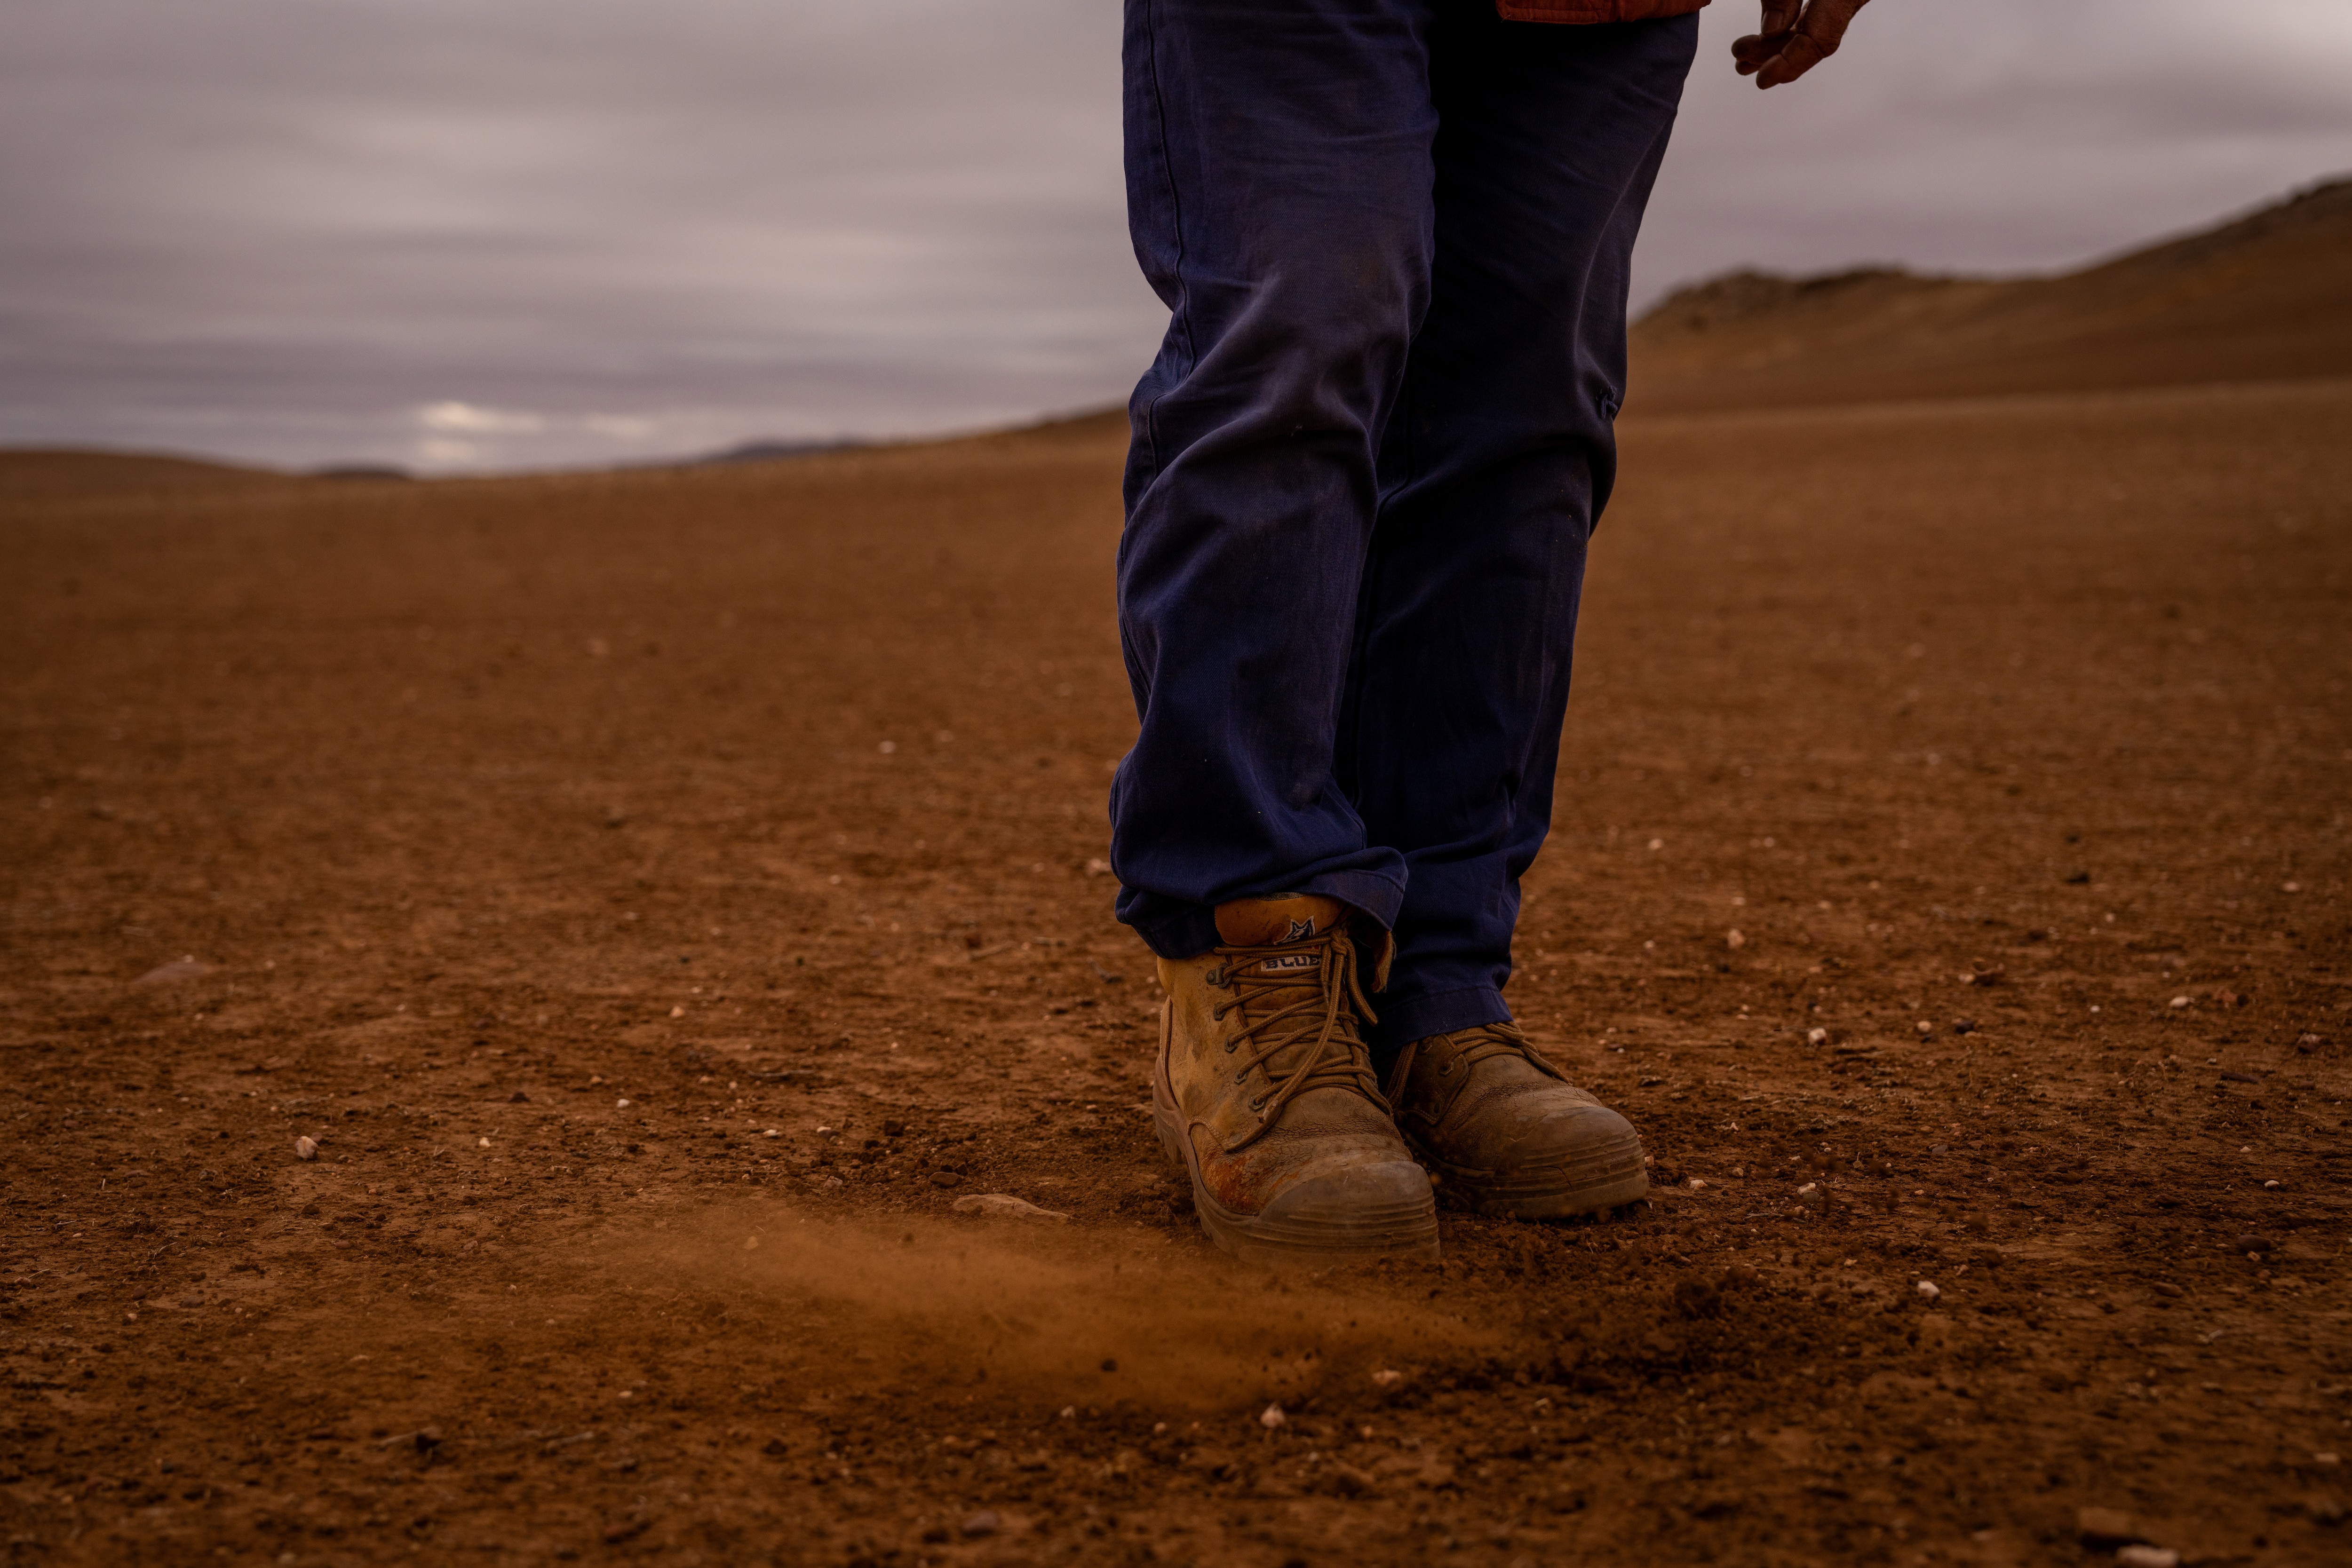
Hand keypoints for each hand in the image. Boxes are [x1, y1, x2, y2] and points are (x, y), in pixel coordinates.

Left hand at [1731, 0, 1867, 88]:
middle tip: (1740, 62)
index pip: (1821, 40)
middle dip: (1775, 56)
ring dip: (1779, 46)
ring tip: (1744, 57)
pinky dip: (1791, 30)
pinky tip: (1768, 39)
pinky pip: (1818, 16)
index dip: (1789, 64)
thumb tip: (1771, 30)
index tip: (1762, 80)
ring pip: (1816, 30)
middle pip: (1817, 39)